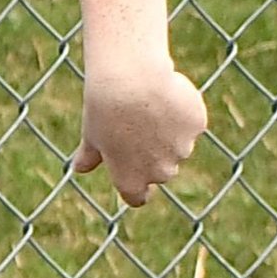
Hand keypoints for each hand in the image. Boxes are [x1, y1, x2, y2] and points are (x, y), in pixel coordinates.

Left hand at [72, 52, 207, 206]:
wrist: (132, 80)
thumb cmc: (105, 109)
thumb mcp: (91, 135)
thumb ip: (89, 157)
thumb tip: (79, 168)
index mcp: (131, 180)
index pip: (137, 197)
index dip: (135, 187)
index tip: (131, 170)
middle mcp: (161, 172)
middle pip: (161, 169)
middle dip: (153, 154)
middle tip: (137, 125)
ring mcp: (182, 149)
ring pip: (178, 143)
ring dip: (169, 131)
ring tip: (150, 106)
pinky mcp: (196, 126)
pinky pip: (190, 120)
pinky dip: (182, 111)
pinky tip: (166, 95)